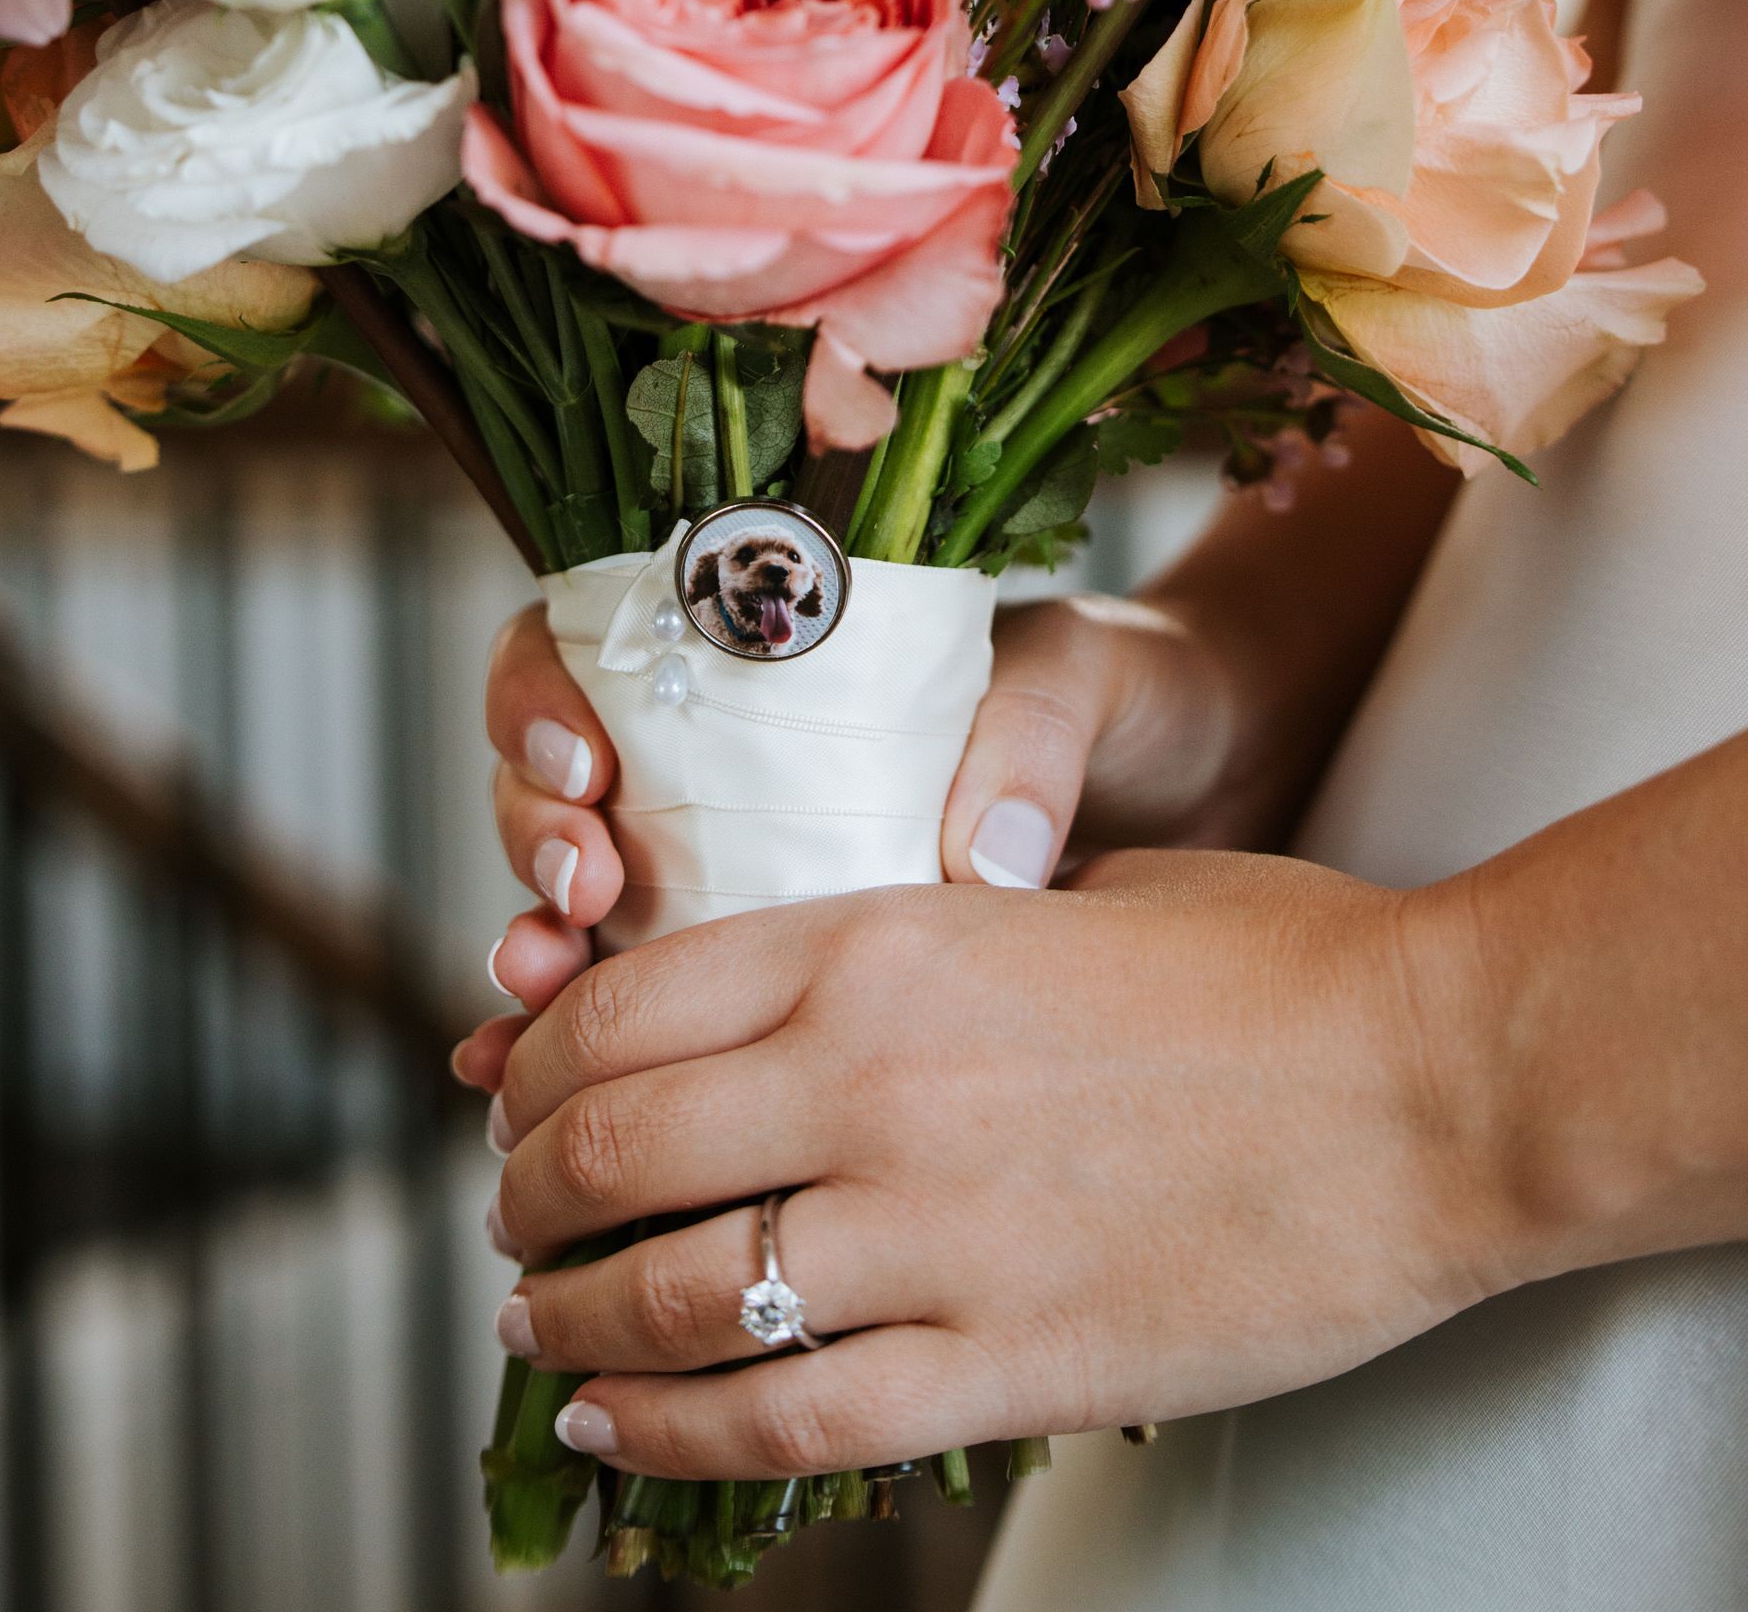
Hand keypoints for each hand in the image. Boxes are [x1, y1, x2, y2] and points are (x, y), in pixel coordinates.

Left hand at [453, 856, 1504, 1479]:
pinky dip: (675, 1433)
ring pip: (673, 1296)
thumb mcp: (1064, 891)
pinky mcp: (1004, 1361)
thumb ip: (918, 930)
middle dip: (529, 1191)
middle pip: (616, 1150)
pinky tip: (619, 1426)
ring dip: (570, 1320)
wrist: (1431, 1083)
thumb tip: (810, 979)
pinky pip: (788, 1415)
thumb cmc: (1269, 961)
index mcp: (882, 940)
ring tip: (536, 1325)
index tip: (525, 1089)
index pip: (628, 1003)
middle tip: (513, 1214)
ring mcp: (932, 1230)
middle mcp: (875, 1080)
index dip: (543, 1058)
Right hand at [475, 585, 1269, 1020]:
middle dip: (535, 839)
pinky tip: (535, 1099)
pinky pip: (654, 1033)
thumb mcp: (1086, 681)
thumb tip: (977, 856)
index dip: (548, 700)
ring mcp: (743, 879)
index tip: (591, 764)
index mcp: (778, 659)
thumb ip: (1030, 734)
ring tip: (540, 996)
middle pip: (556, 787)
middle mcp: (733, 766)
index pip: (596, 648)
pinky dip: (589, 1070)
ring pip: (577, 911)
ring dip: (540, 961)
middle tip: (580, 890)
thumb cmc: (1133, 705)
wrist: (1213, 793)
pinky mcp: (784, 997)